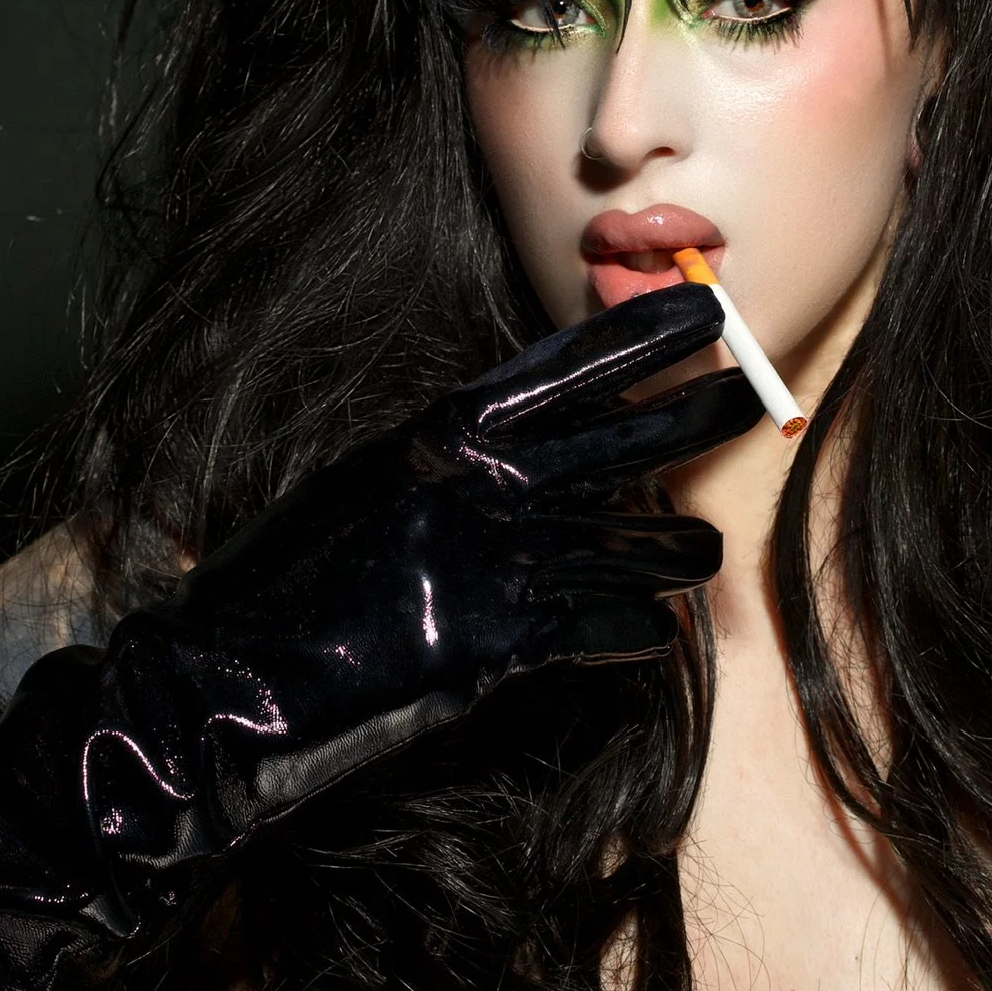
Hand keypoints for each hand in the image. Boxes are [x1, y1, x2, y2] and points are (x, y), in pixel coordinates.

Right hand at [0, 283, 756, 990]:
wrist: (233, 675)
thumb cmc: (289, 574)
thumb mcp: (369, 482)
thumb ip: (448, 460)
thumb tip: (515, 441)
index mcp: (443, 429)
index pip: (567, 369)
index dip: (644, 340)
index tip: (710, 314)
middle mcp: (481, 482)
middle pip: (621, 437)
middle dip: (698, 412)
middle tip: (758, 396)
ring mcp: (496, 562)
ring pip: (631, 542)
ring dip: (674, 547)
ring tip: (698, 551)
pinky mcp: (500, 645)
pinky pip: (604, 630)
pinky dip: (633, 632)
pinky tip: (650, 633)